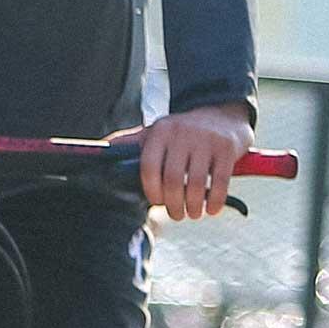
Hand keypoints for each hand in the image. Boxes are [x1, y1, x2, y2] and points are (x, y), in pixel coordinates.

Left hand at [119, 103, 253, 221]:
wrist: (222, 113)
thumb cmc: (183, 131)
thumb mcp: (157, 132)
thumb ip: (132, 143)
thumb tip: (101, 150)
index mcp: (160, 132)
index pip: (149, 167)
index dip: (151, 191)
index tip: (157, 201)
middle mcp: (182, 134)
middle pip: (172, 180)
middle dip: (173, 205)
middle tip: (176, 214)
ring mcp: (206, 140)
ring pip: (195, 184)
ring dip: (193, 207)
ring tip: (192, 214)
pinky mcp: (227, 149)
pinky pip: (219, 183)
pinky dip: (214, 202)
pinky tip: (211, 210)